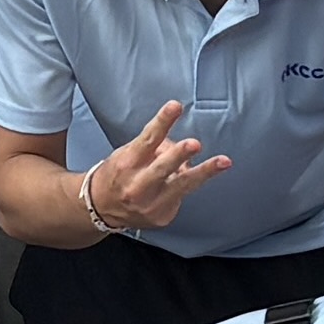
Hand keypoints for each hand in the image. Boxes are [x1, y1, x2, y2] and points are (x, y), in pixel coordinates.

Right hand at [77, 102, 229, 239]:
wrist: (101, 209)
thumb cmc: (116, 176)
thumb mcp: (126, 154)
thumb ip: (152, 147)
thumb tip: (179, 146)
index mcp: (127, 164)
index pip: (147, 139)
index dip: (162, 122)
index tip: (175, 106)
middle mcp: (137, 186)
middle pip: (161, 168)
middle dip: (179, 155)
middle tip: (194, 143)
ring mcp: (151, 205)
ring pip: (181, 187)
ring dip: (204, 173)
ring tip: (223, 162)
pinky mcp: (162, 216)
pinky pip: (181, 196)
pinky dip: (186, 184)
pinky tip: (191, 178)